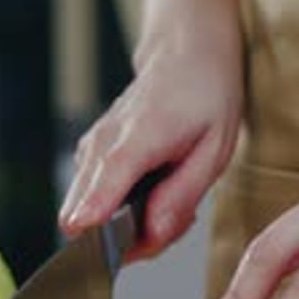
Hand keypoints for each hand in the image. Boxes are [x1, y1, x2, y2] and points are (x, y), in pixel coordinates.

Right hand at [58, 17, 242, 260]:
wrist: (185, 54)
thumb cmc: (205, 98)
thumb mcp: (215, 150)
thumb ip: (181, 196)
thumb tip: (151, 235)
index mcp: (137, 139)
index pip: (102, 187)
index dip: (95, 221)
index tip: (94, 244)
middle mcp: (102, 144)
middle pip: (84, 214)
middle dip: (125, 240)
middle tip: (171, 220)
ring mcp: (90, 150)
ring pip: (88, 215)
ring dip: (128, 226)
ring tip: (169, 198)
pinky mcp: (89, 156)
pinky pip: (95, 202)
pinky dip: (124, 210)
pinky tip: (153, 191)